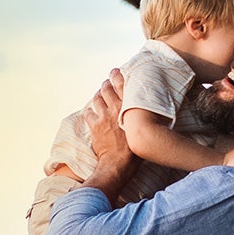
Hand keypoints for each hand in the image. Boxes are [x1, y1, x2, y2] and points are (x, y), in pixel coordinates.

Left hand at [80, 67, 137, 196]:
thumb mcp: (142, 128)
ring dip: (97, 95)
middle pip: (107, 89)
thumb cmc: (135, 149)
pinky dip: (89, 110)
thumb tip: (145, 112)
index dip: (117, 76)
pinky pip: (88, 113)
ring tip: (98, 94)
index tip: (115, 71)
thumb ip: (140, 116)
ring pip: (97, 99)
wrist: (119, 162)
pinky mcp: (94, 125)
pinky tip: (91, 111)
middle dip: (106, 84)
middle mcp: (115, 108)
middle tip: (106, 82)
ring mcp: (103, 116)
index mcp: (129, 107)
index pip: (122, 85)